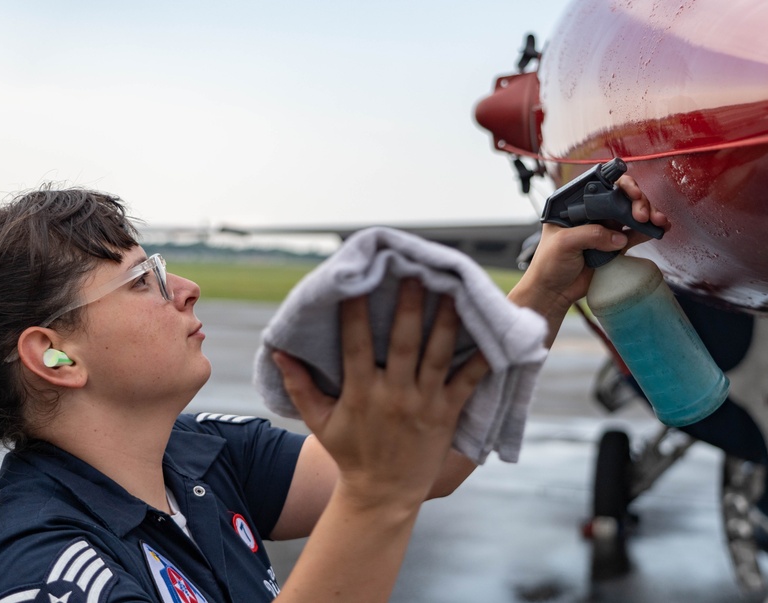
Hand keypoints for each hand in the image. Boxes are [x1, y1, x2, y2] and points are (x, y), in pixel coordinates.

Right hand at [273, 279, 486, 509]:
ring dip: (445, 322)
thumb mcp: (319, 421)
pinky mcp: (446, 414)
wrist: (384, 494)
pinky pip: (466, 383)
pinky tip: (490, 335)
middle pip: (402, 343)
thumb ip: (299, 385)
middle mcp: (393, 395)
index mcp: (360, 393)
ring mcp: (423, 404)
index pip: (355, 346)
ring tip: (452, 291)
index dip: (354, 314)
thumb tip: (277, 351)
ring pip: (437, 356)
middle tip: (414, 274)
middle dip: (409, 307)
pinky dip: (479, 360)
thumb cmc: (350, 452)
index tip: (354, 284)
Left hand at [509, 175, 668, 343]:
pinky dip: (648, 231)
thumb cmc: (548, 264)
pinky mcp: (614, 244)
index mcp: (573, 203)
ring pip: (631, 213)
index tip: (632, 192)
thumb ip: (591, 235)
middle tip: (642, 215)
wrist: (553, 292)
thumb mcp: (564, 243)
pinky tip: (660, 229)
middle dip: (637, 202)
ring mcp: (604, 227)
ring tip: (659, 222)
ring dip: (648, 215)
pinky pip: (634, 233)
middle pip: (620, 197)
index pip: (599, 184)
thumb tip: (619, 238)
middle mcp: (590, 211)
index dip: (619, 184)